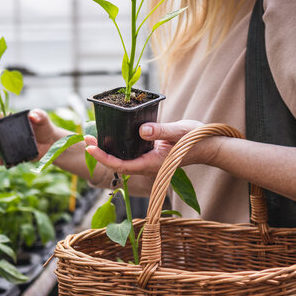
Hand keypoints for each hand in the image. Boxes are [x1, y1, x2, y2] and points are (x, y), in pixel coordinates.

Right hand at [0, 109, 64, 165]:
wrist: (51, 143)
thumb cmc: (44, 127)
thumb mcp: (42, 118)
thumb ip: (39, 114)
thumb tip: (33, 115)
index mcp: (6, 120)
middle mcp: (2, 132)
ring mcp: (5, 144)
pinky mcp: (10, 154)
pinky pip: (1, 158)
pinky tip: (1, 160)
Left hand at [84, 120, 219, 175]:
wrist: (209, 146)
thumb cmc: (196, 140)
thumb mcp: (180, 131)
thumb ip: (161, 131)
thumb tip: (142, 130)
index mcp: (152, 163)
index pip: (122, 165)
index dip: (104, 158)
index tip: (90, 148)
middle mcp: (147, 165)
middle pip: (118, 164)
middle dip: (100, 153)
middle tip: (87, 138)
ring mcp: (148, 161)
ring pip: (123, 159)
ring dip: (107, 150)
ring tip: (93, 136)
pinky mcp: (150, 154)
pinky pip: (130, 154)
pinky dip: (118, 146)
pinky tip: (112, 135)